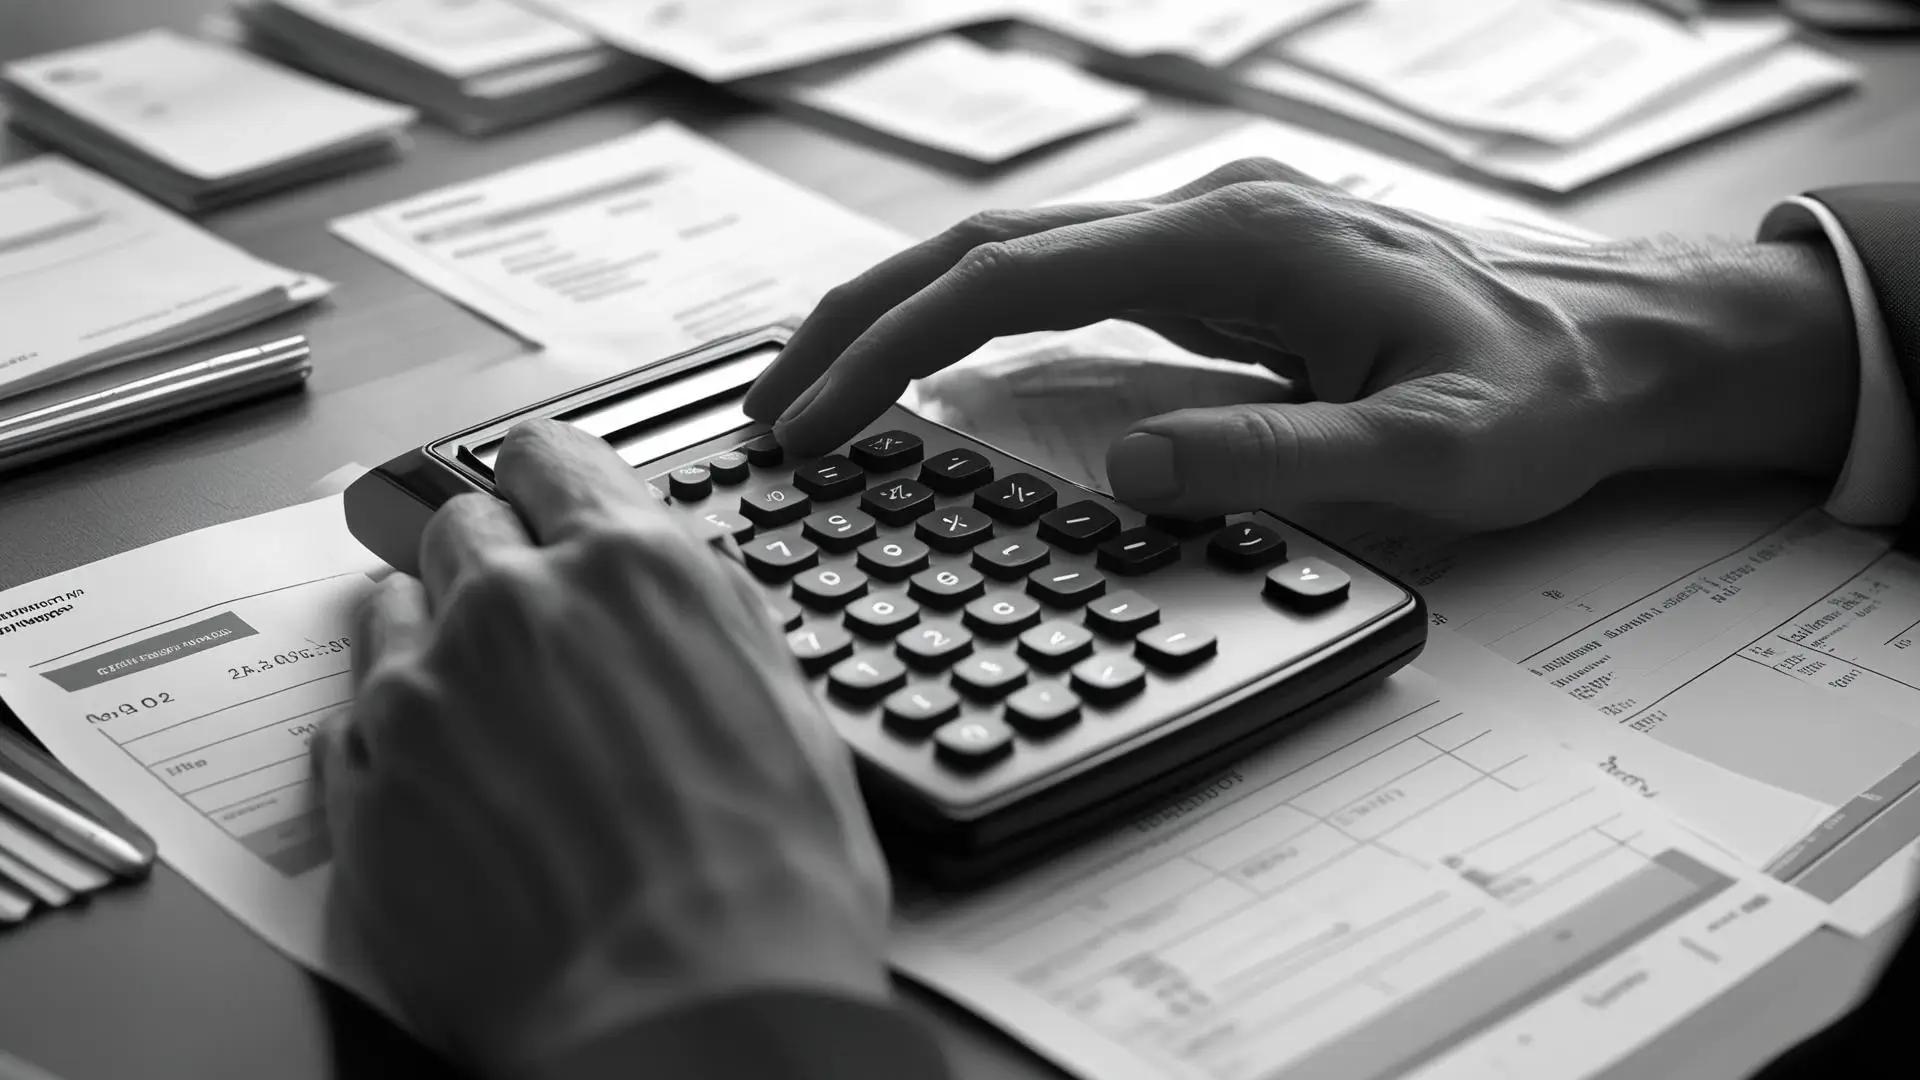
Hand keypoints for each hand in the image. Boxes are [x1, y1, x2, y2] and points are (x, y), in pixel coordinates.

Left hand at [314, 421, 889, 1074]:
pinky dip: (391, 736)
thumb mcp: (788, 711)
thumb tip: (680, 579)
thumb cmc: (765, 889)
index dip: (549, 476)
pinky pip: (350, 721)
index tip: (542, 491)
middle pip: (462, 525)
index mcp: (632, 570)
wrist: (685, 1020)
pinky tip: (453, 788)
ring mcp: (422, 695)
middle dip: (495, 564)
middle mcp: (513, 606)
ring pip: (393, 610)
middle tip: (532, 631)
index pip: (551, 456)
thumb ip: (711, 616)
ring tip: (488, 717)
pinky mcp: (361, 788)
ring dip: (434, 639)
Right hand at [745, 159, 1855, 528]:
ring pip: (1001, 259)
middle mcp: (1199, 219)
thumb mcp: (1431, 449)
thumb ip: (1280, 456)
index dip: (896, 343)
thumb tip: (1124, 473)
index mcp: (1235, 241)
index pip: (1015, 275)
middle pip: (978, 247)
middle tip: (766, 413)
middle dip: (855, 322)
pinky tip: (920, 377)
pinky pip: (1045, 288)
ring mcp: (1197, 240)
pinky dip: (958, 328)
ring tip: (809, 397)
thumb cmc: (1530, 393)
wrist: (1599, 349)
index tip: (815, 417)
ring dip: (894, 319)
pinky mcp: (1202, 276)